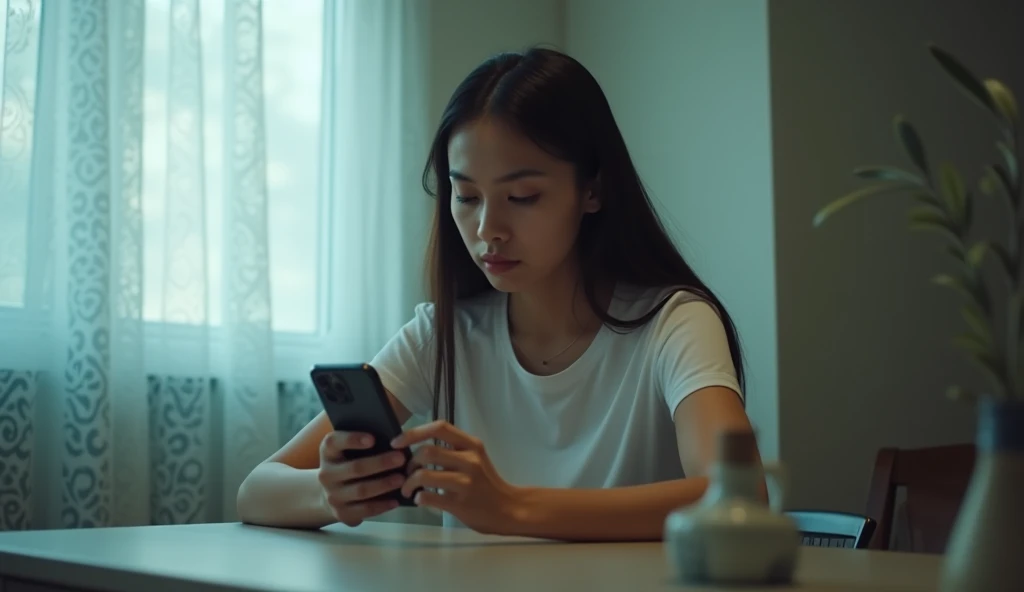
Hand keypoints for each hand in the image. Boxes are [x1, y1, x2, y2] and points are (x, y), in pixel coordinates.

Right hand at [317, 431, 406, 526]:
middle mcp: (326, 474)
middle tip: (401, 458)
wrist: (333, 491)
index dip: (352, 439)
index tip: (372, 439)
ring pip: (360, 490)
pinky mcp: (341, 513)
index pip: (333, 442)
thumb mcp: (352, 448)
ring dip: (383, 485)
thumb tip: (396, 424)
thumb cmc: (351, 462)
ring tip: (402, 479)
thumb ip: (370, 436)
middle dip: (380, 463)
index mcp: (328, 452)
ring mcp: (332, 495)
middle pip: (355, 468)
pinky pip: (364, 510)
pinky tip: (395, 500)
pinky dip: (381, 506)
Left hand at [391, 420, 520, 533]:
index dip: (413, 432)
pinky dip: (418, 497)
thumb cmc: (486, 483)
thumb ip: (452, 450)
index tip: (396, 442)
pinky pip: (428, 497)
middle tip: (407, 473)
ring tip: (408, 489)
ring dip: (409, 482)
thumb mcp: (474, 458)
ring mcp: (465, 482)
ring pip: (424, 475)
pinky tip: (420, 499)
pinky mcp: (460, 503)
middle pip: (427, 451)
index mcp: (471, 445)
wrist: (507, 509)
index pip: (439, 428)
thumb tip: (416, 447)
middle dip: (410, 463)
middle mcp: (470, 460)